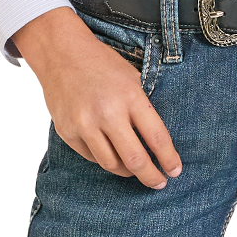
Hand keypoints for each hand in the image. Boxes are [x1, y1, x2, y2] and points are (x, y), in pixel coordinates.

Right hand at [12, 7, 182, 190]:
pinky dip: (104, 158)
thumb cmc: (102, 64)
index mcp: (130, 95)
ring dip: (127, 171)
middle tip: (159, 182)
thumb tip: (154, 143)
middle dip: (151, 176)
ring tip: (134, 170)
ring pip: (111, 164)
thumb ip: (141, 108)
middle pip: (135, 160)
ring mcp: (85, 124)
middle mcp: (108, 112)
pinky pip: (91, 157)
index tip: (175, 171)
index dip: (168, 158)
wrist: (62, 53)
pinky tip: (110, 152)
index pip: (156, 136)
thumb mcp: (130, 78)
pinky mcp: (68, 132)